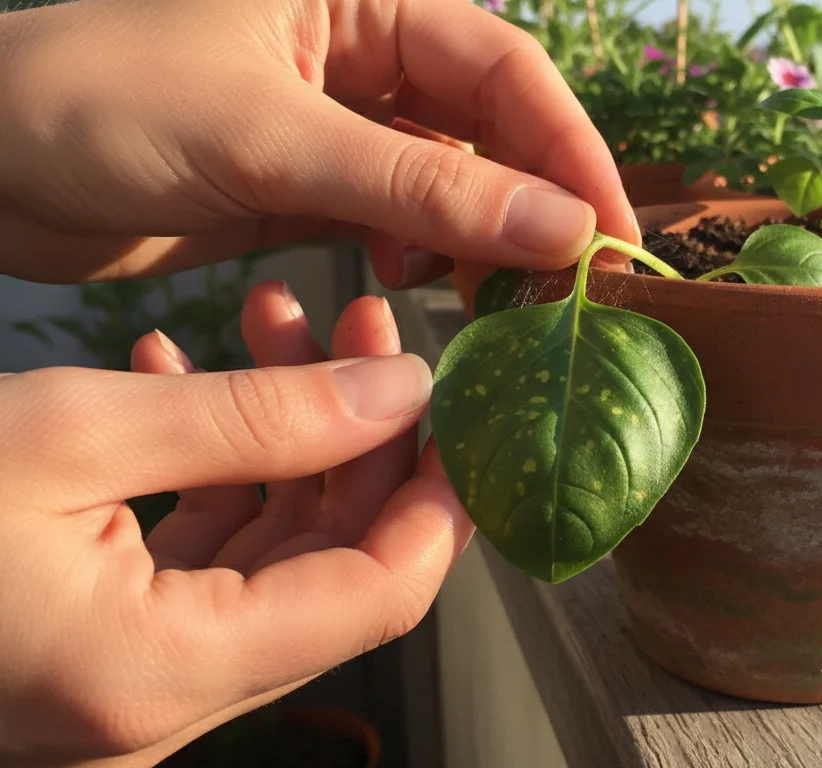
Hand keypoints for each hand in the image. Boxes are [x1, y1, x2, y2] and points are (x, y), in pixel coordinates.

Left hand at [0, 0, 638, 288]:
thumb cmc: (101, 103)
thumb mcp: (273, 137)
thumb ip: (422, 183)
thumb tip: (562, 229)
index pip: (503, 69)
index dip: (567, 151)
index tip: (610, 238)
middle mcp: (360, 50)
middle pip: (487, 127)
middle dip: (528, 204)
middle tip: (564, 289)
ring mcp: (336, 122)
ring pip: (447, 181)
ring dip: (474, 239)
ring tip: (489, 296)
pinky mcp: (308, 185)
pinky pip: (395, 219)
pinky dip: (415, 255)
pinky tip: (407, 282)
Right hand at [0, 282, 472, 766]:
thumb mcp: (68, 434)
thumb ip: (252, 419)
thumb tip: (396, 393)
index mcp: (162, 675)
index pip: (378, 596)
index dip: (436, 497)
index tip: (454, 402)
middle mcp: (159, 707)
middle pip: (329, 572)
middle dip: (356, 441)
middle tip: (357, 324)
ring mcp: (127, 686)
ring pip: (265, 559)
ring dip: (282, 440)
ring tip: (273, 320)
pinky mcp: (92, 650)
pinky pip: (192, 562)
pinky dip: (208, 475)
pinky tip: (183, 378)